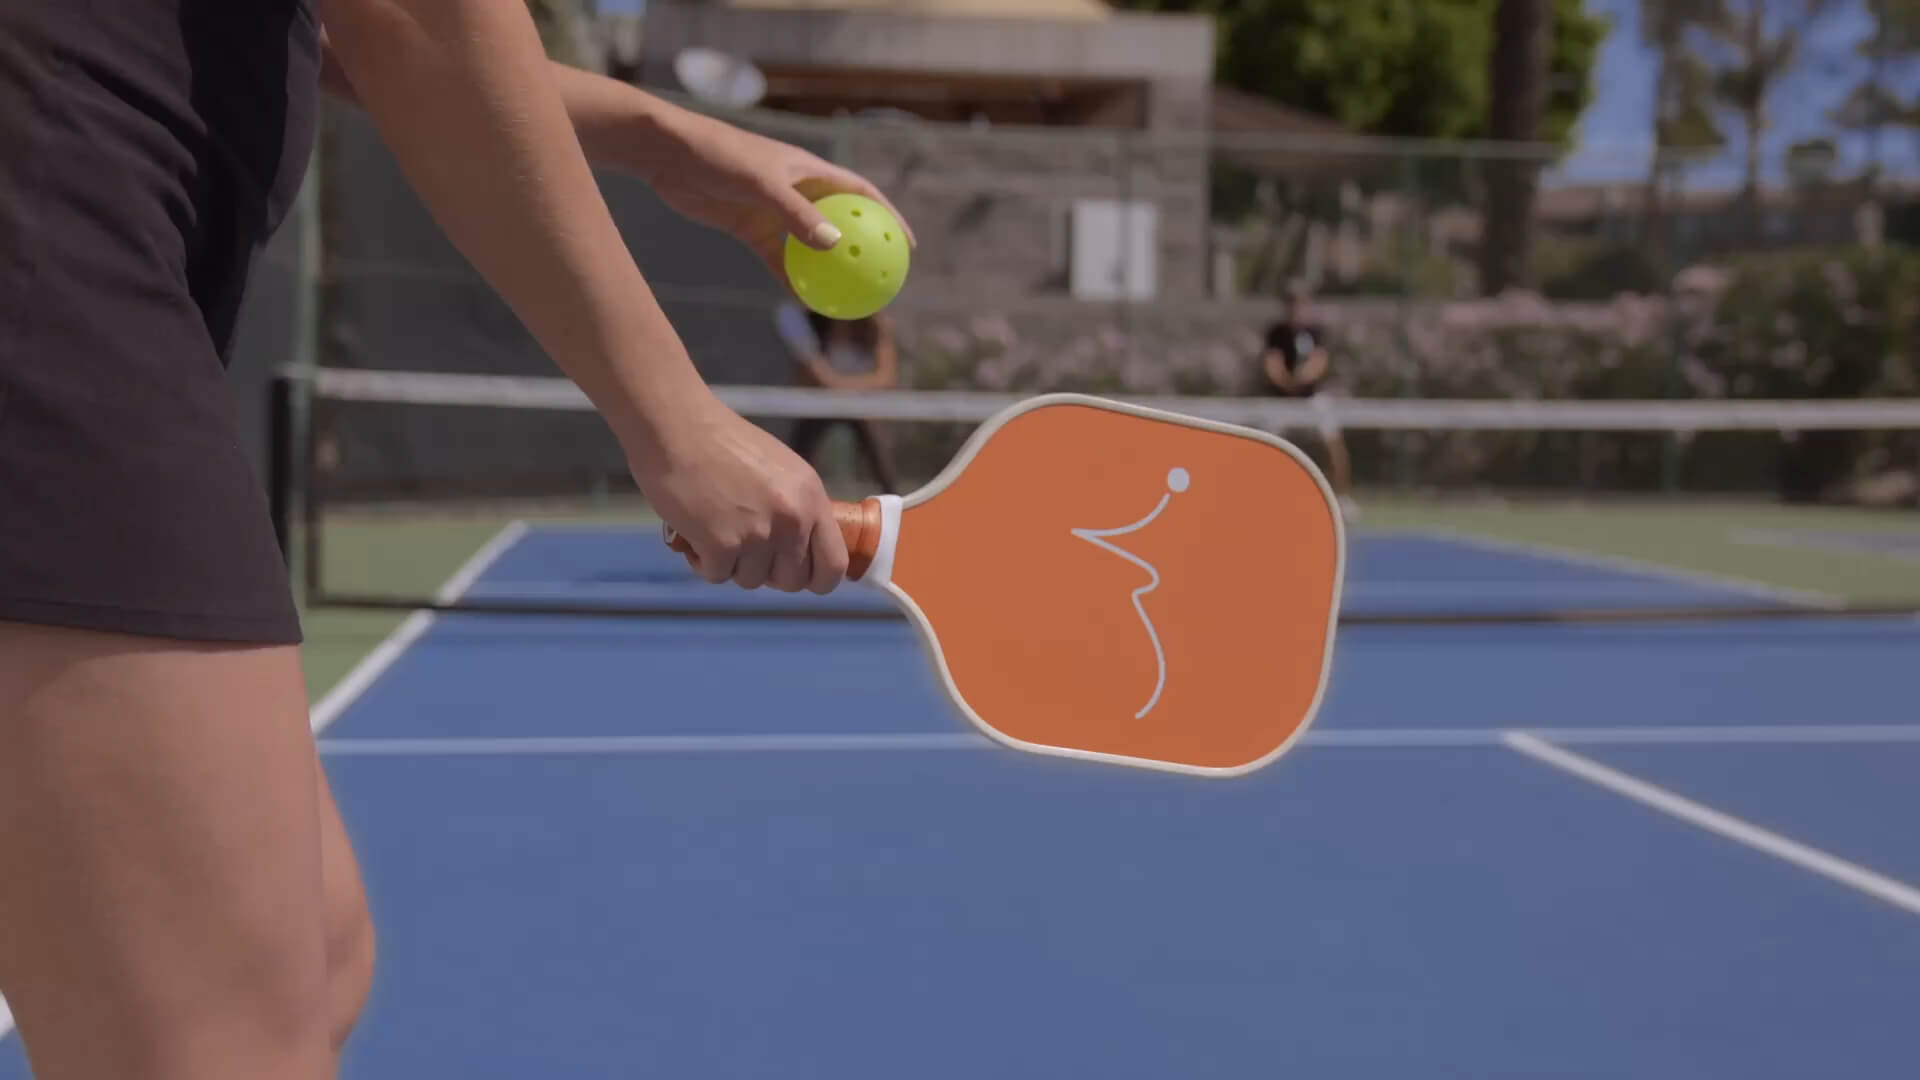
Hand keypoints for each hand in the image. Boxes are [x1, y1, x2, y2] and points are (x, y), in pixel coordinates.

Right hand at [625, 391, 848, 594]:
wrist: (676, 427)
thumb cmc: (722, 444)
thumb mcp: (780, 470)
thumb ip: (796, 508)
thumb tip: (799, 550)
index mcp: (812, 498)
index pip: (833, 564)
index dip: (817, 579)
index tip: (800, 576)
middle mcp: (792, 519)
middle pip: (792, 581)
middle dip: (768, 573)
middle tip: (746, 550)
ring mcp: (758, 534)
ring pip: (751, 580)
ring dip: (731, 563)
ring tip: (715, 527)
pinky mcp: (722, 545)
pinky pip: (717, 575)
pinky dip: (703, 560)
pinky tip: (695, 531)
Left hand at [634, 108, 915, 282]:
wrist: (666, 154)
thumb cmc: (717, 155)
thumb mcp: (760, 182)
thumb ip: (796, 213)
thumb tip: (834, 245)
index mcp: (810, 170)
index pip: (862, 195)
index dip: (889, 218)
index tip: (907, 246)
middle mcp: (797, 191)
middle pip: (841, 224)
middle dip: (863, 251)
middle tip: (882, 282)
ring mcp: (773, 212)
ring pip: (810, 247)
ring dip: (827, 271)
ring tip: (848, 300)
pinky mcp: (749, 228)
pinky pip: (777, 261)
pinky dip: (790, 280)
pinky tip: (802, 303)